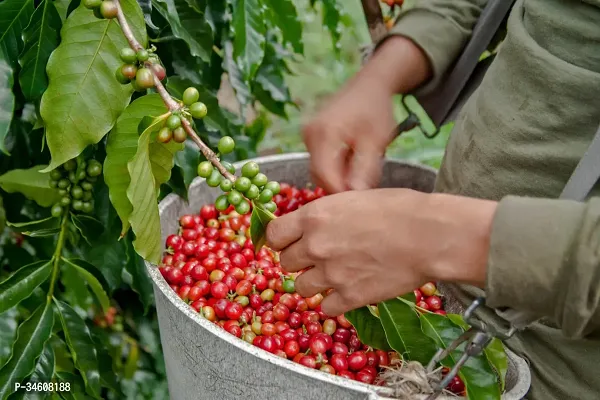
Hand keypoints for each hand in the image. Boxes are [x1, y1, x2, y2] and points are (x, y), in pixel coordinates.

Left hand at [265, 189, 496, 316]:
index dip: (281, 240)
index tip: (289, 243)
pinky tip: (349, 290)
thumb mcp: (353, 199)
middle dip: (298, 261)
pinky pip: (325, 307)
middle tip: (318, 258)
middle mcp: (315, 245)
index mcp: (314, 216)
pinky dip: (334, 301)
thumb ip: (326, 215)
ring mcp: (331, 273)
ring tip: (334, 275)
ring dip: (314, 282)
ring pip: (300, 287)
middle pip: (285, 263)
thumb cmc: (399, 209)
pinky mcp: (350, 297)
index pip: (273, 235)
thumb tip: (314, 225)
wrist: (428, 235)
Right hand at [302, 36, 431, 193]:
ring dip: (339, 178)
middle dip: (340, 187)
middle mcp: (309, 135)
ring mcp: (307, 136)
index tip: (360, 203)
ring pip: (320, 171)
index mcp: (324, 134)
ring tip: (362, 175)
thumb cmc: (376, 110)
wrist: (370, 85)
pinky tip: (353, 164)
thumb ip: (365, 169)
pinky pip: (321, 162)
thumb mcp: (376, 141)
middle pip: (319, 176)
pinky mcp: (311, 138)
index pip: (325, 176)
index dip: (341, 193)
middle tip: (364, 191)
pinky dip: (336, 168)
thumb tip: (356, 196)